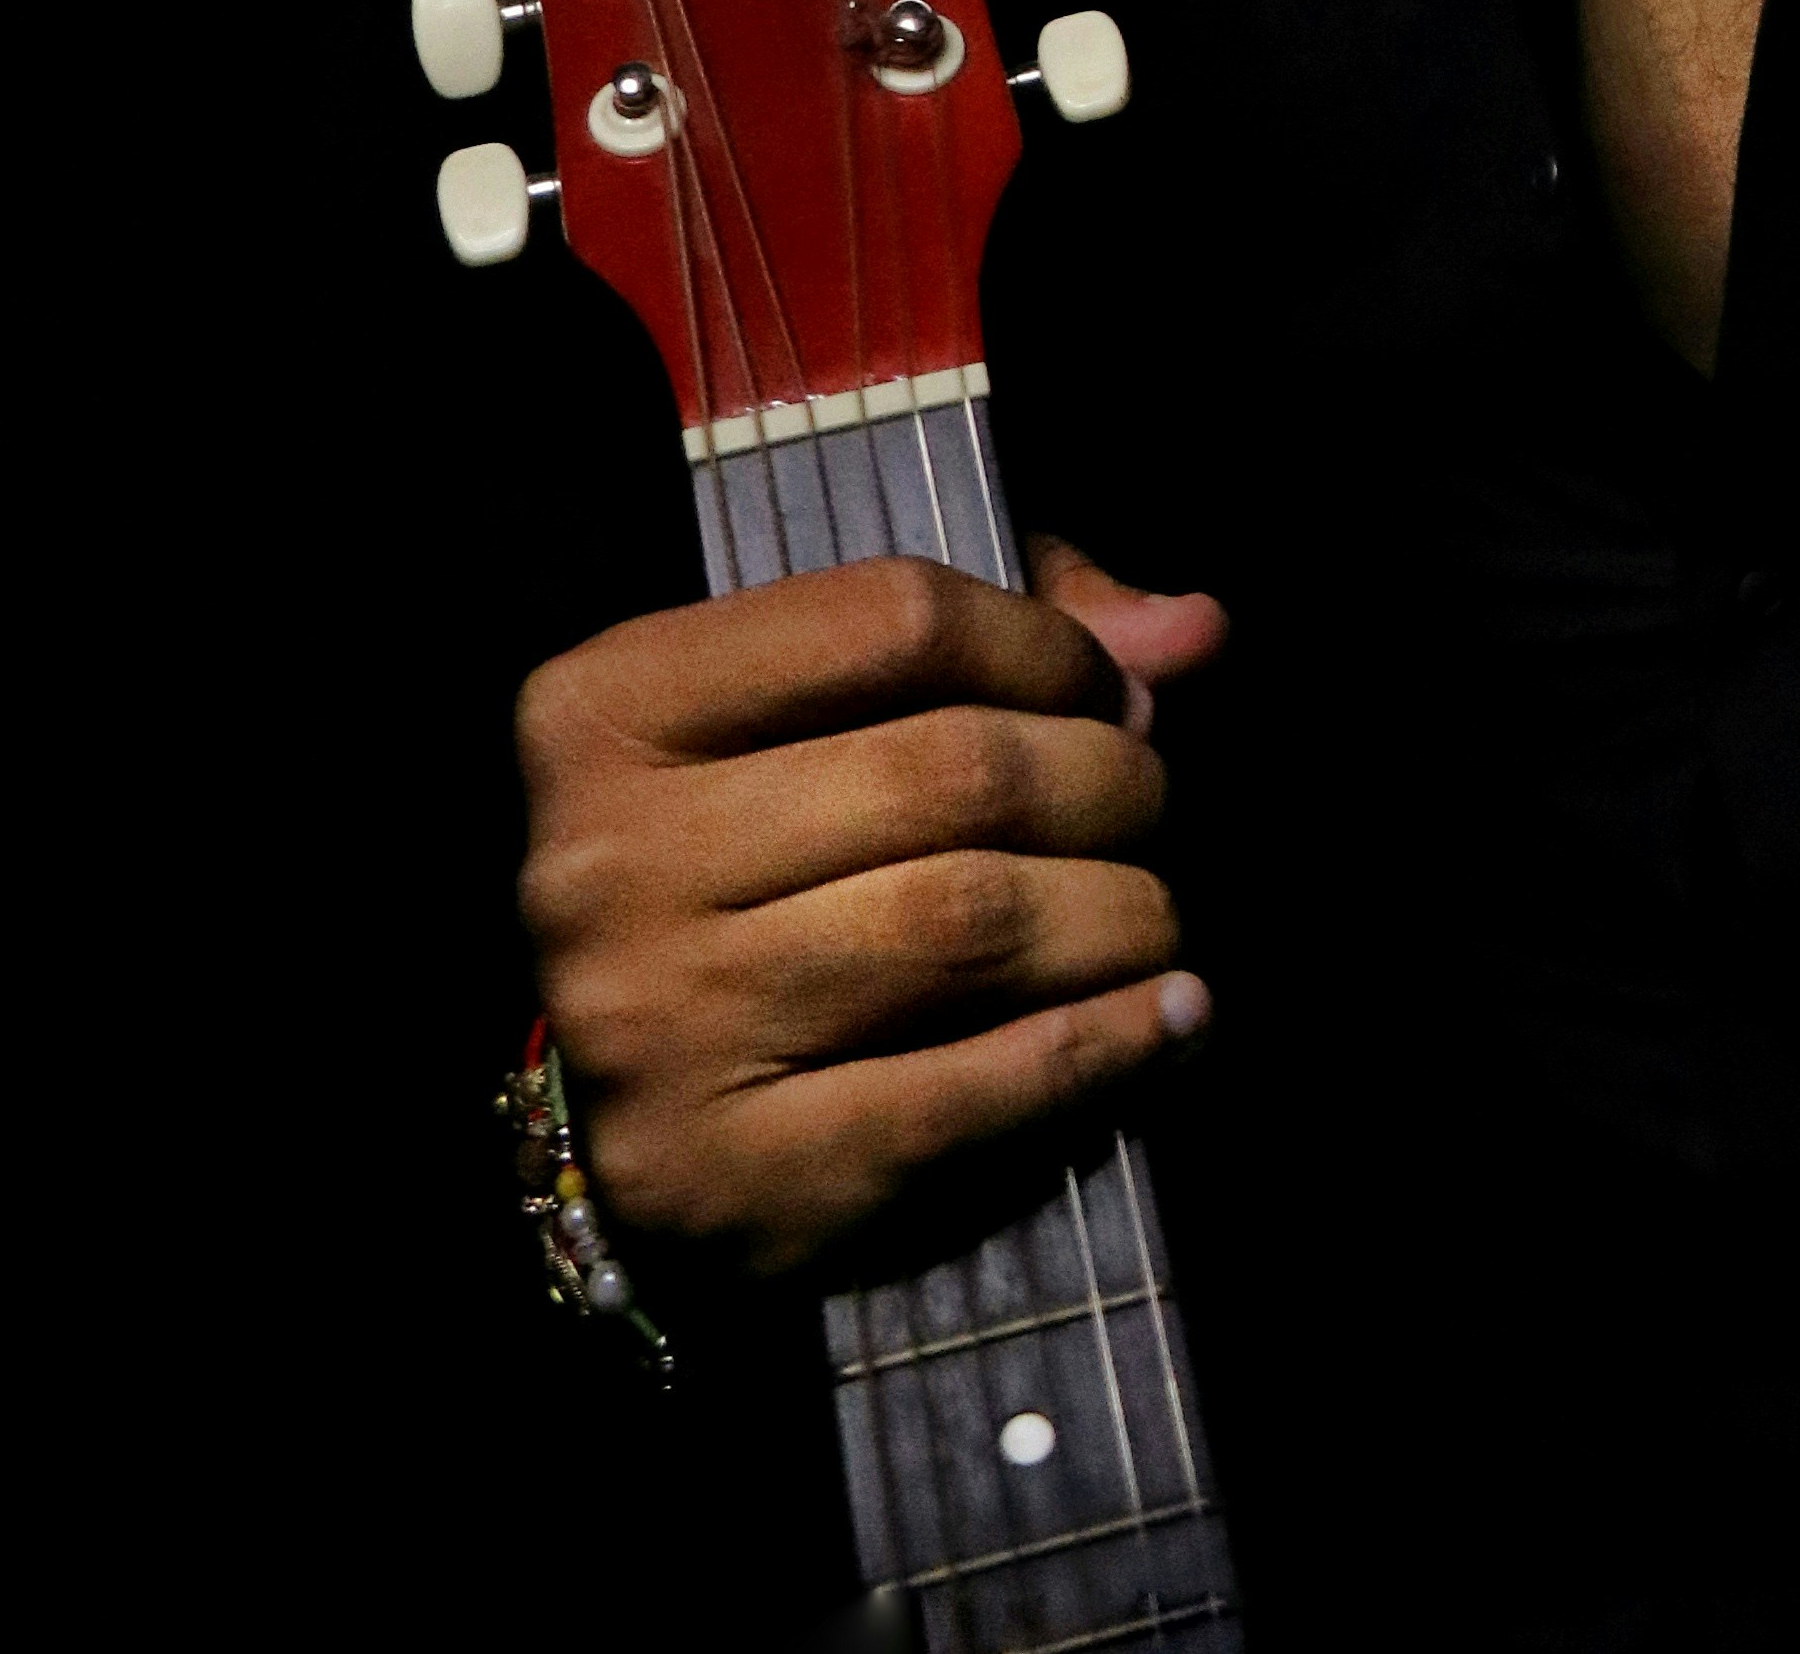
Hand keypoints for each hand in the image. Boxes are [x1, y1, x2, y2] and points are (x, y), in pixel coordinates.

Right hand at [515, 544, 1229, 1275]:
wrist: (605, 1131)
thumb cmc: (746, 869)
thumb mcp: (824, 708)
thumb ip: (1009, 636)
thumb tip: (1194, 629)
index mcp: (614, 709)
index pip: (893, 619)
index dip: (1046, 645)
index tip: (1113, 692)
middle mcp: (615, 862)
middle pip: (951, 772)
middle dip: (1103, 781)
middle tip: (1148, 804)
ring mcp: (660, 1029)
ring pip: (971, 924)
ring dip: (1119, 912)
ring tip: (1156, 915)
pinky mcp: (729, 1180)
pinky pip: (967, 1096)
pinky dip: (1105, 1048)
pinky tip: (1174, 1017)